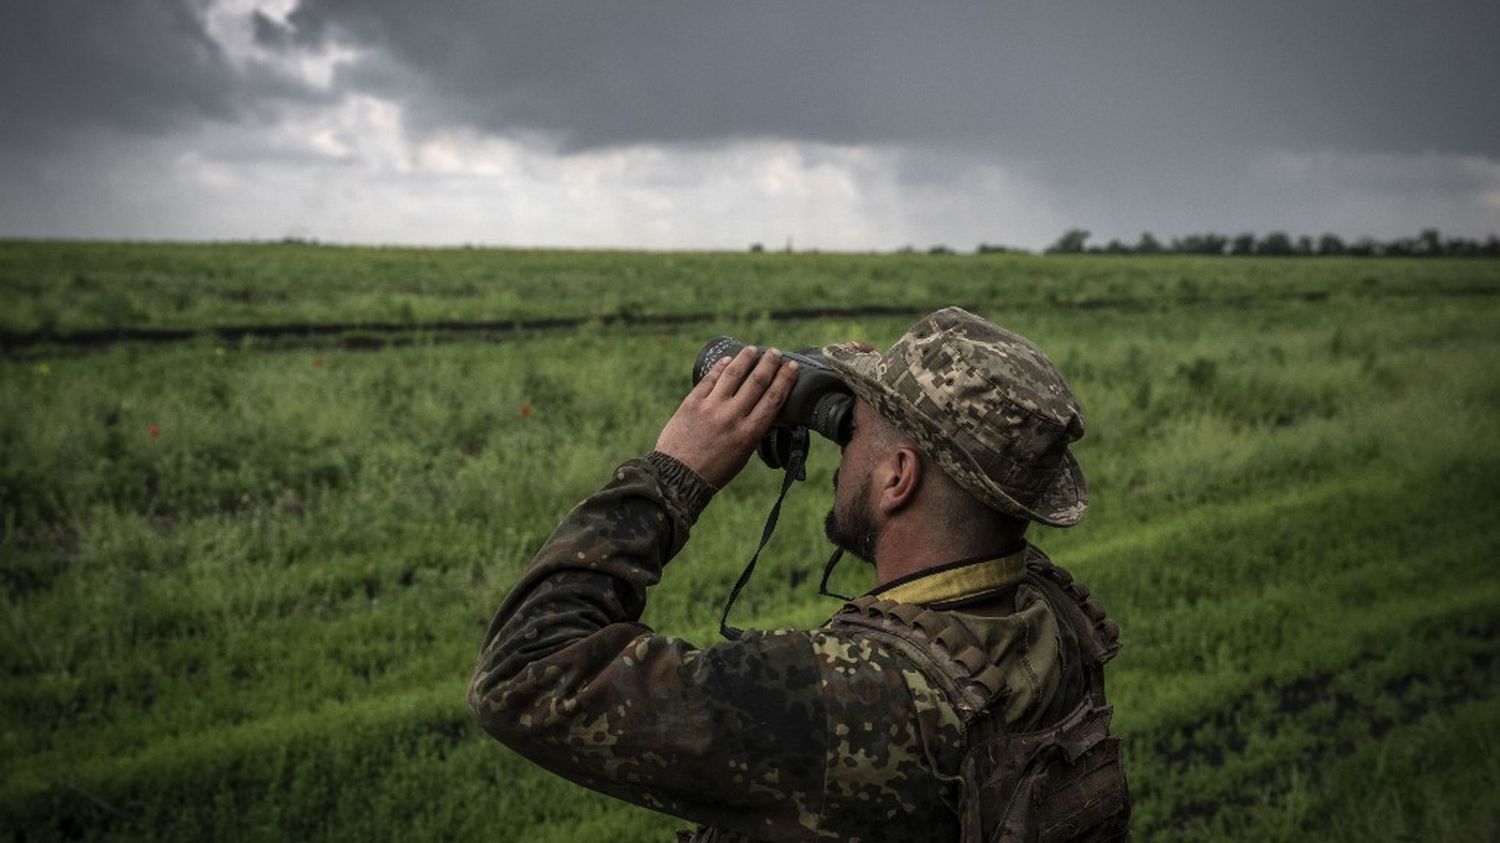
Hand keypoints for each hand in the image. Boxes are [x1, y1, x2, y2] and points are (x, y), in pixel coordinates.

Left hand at [655, 345, 799, 487]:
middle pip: (757, 381)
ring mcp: (711, 407)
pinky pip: (709, 379)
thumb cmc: (714, 471)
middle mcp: (733, 417)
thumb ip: (753, 431)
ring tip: (752, 349)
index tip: (792, 366)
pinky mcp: (692, 403)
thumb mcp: (743, 455)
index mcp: (749, 433)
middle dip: (769, 363)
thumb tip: (761, 410)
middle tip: (775, 352)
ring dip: (745, 358)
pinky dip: (720, 366)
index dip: (785, 379)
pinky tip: (727, 359)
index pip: (774, 398)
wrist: (678, 476)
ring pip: (733, 374)